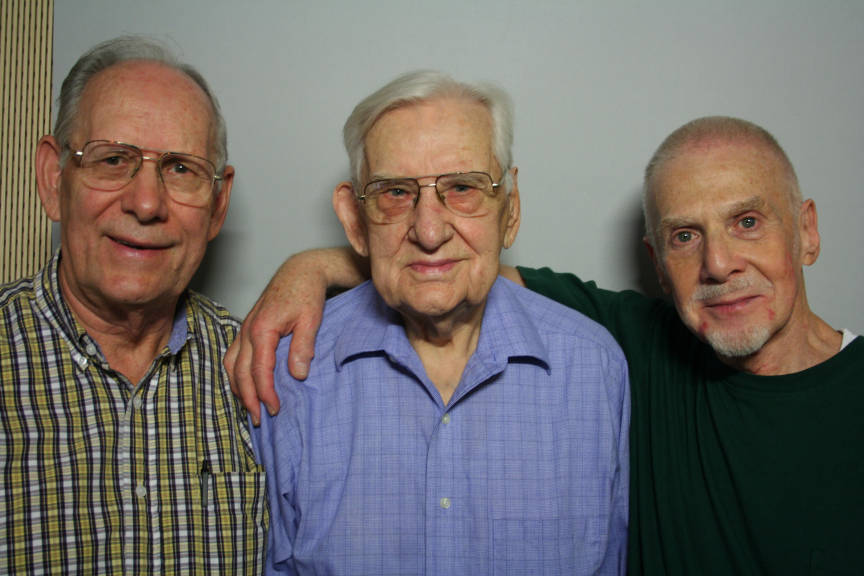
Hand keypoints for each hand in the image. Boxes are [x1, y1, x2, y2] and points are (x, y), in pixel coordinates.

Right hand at [225, 248, 367, 423]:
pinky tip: (244, 386)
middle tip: (260, 419)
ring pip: (231, 365)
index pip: (259, 369)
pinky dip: (235, 374)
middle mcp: (247, 329)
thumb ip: (303, 347)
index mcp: (262, 328)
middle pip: (240, 372)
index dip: (265, 393)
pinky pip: (233, 356)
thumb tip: (297, 375)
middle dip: (248, 398)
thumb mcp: (311, 320)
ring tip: (250, 408)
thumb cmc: (307, 293)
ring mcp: (244, 328)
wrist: (300, 271)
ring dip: (238, 389)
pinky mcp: (246, 328)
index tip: (274, 409)